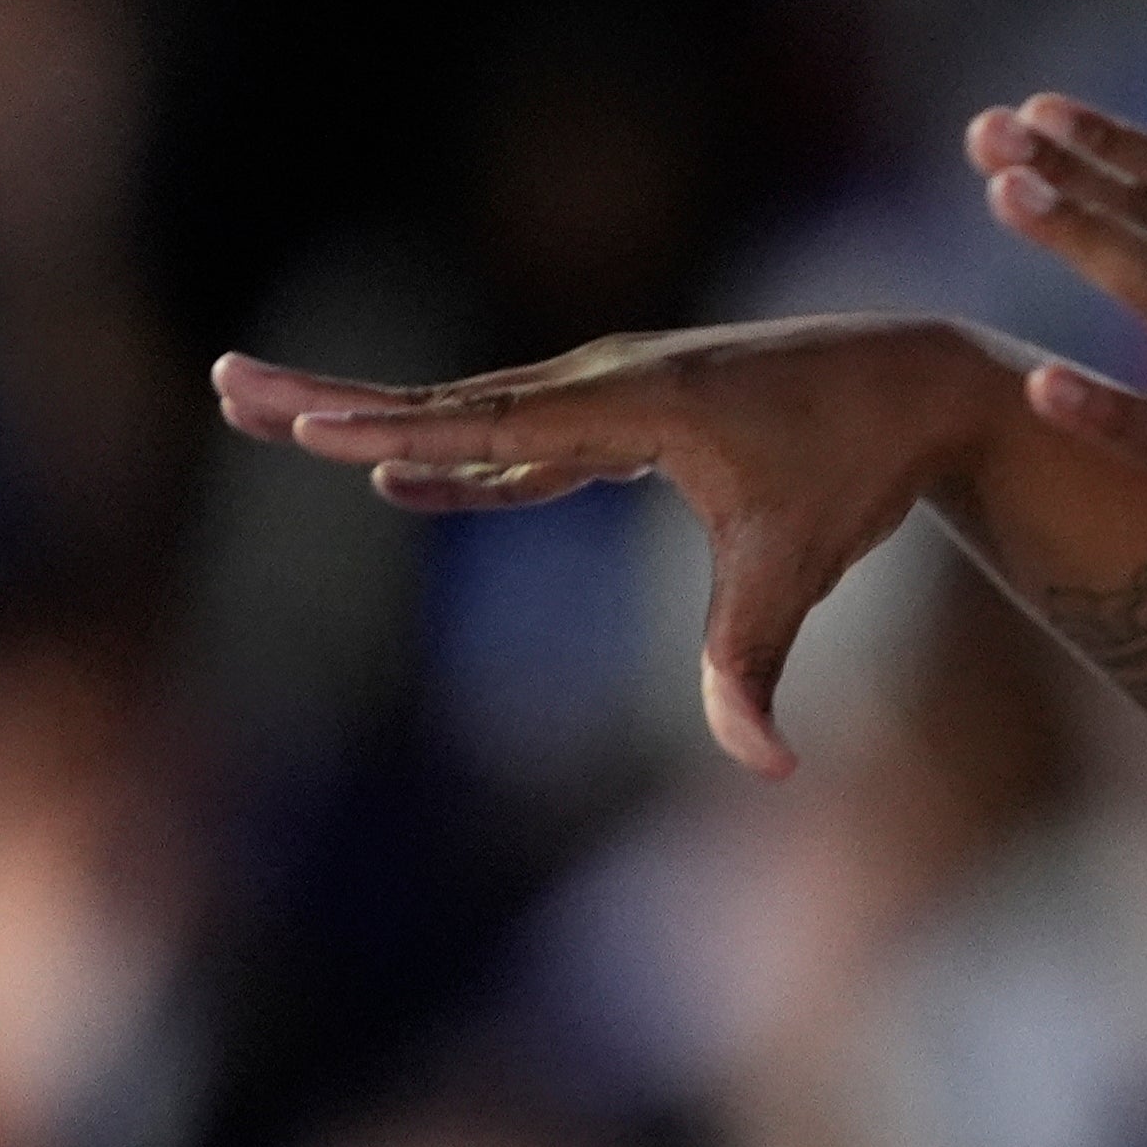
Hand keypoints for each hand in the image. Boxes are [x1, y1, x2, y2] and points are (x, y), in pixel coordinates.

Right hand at [214, 318, 1002, 775]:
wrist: (917, 384)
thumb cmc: (858, 469)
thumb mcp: (802, 565)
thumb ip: (755, 662)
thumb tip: (763, 766)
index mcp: (635, 400)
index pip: (490, 420)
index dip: (395, 430)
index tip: (312, 428)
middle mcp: (607, 380)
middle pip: (448, 400)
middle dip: (334, 400)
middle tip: (229, 382)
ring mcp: (610, 395)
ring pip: (474, 415)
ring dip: (377, 420)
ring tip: (277, 415)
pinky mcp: (623, 420)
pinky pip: (521, 441)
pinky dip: (459, 458)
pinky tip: (404, 476)